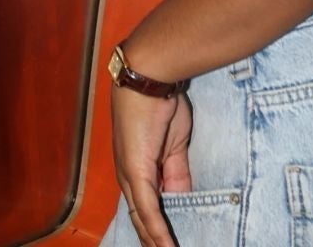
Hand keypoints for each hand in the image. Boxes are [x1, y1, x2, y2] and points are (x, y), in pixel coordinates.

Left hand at [112, 86, 192, 246]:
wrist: (150, 82)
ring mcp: (130, 175)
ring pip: (142, 219)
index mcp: (137, 170)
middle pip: (141, 219)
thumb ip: (177, 174)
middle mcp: (129, 176)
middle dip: (153, 241)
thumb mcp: (175, 148)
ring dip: (155, 242)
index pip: (146, 209)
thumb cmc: (161, 108)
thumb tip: (183, 197)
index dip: (157, 230)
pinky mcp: (135, 171)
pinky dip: (157, 230)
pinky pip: (148, 208)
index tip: (170, 244)